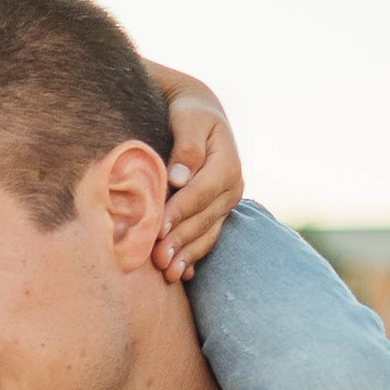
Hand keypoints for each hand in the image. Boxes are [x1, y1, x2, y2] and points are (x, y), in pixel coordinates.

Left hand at [154, 86, 243, 282]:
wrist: (198, 116)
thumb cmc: (187, 114)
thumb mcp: (188, 119)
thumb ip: (186, 146)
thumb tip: (179, 177)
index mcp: (227, 165)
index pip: (201, 193)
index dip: (179, 212)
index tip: (157, 228)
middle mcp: (232, 188)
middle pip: (203, 219)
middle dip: (180, 240)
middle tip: (157, 260)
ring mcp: (225, 205)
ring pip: (206, 234)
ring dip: (186, 255)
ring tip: (166, 274)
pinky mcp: (216, 215)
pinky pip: (207, 239)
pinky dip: (193, 257)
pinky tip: (181, 275)